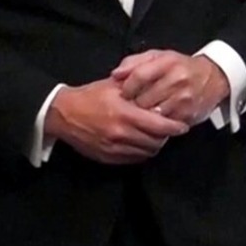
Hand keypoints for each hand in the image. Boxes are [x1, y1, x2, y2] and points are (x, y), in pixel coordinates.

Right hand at [43, 78, 188, 164]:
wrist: (63, 113)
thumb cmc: (91, 96)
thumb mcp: (116, 86)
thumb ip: (139, 90)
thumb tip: (162, 95)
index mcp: (125, 114)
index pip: (159, 126)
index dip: (174, 127)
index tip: (182, 126)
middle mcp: (120, 134)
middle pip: (155, 142)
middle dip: (166, 137)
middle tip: (169, 129)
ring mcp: (113, 148)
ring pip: (146, 152)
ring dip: (154, 145)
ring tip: (155, 136)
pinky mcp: (106, 157)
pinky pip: (132, 159)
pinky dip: (141, 152)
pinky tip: (141, 142)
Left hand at [111, 50, 230, 125]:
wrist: (214, 77)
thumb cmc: (181, 67)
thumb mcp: (159, 56)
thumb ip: (134, 62)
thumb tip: (115, 75)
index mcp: (168, 63)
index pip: (138, 76)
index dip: (126, 88)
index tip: (123, 93)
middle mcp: (177, 79)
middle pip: (143, 99)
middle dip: (134, 104)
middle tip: (132, 105)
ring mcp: (184, 98)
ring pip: (152, 114)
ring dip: (144, 116)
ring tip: (142, 113)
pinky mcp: (188, 114)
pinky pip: (164, 125)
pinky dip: (156, 124)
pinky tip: (155, 120)